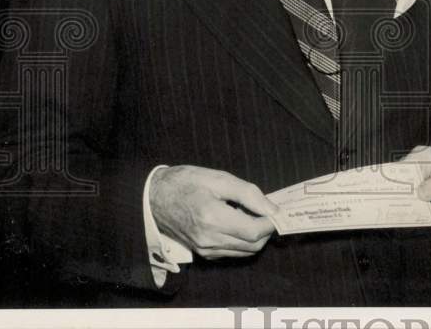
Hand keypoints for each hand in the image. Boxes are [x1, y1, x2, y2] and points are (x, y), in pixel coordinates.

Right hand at [150, 165, 277, 259]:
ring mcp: (205, 249)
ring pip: (244, 252)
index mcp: (213, 219)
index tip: (276, 209)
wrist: (154, 197)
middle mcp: (209, 240)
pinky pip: (232, 253)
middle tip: (264, 210)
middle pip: (253, 245)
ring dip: (255, 236)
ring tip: (247, 213)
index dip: (271, 222)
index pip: (255, 231)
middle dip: (266, 229)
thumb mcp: (219, 178)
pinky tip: (235, 222)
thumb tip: (272, 208)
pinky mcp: (202, 253)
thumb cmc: (186, 183)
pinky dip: (242, 241)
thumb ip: (249, 194)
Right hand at [404, 146, 430, 224]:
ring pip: (402, 203)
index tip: (406, 195)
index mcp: (422, 157)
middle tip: (429, 209)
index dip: (398, 182)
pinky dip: (421, 219)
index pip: (402, 168)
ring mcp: (412, 189)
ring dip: (418, 213)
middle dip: (409, 202)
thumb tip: (421, 192)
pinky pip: (409, 214)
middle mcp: (413, 171)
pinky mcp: (414, 203)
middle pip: (396, 187)